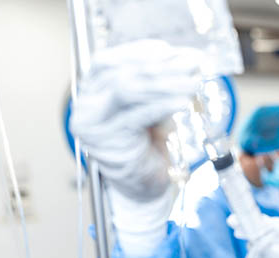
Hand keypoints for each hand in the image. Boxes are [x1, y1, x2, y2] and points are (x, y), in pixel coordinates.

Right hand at [71, 40, 202, 257]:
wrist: (145, 186)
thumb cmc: (148, 145)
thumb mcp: (150, 107)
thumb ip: (156, 84)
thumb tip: (185, 60)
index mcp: (90, 93)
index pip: (107, 61)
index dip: (138, 52)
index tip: (171, 51)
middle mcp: (85, 108)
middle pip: (121, 74)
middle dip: (161, 66)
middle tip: (192, 63)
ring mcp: (93, 126)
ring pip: (127, 90)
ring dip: (166, 82)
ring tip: (193, 81)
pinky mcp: (109, 143)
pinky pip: (137, 116)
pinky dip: (162, 105)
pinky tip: (183, 101)